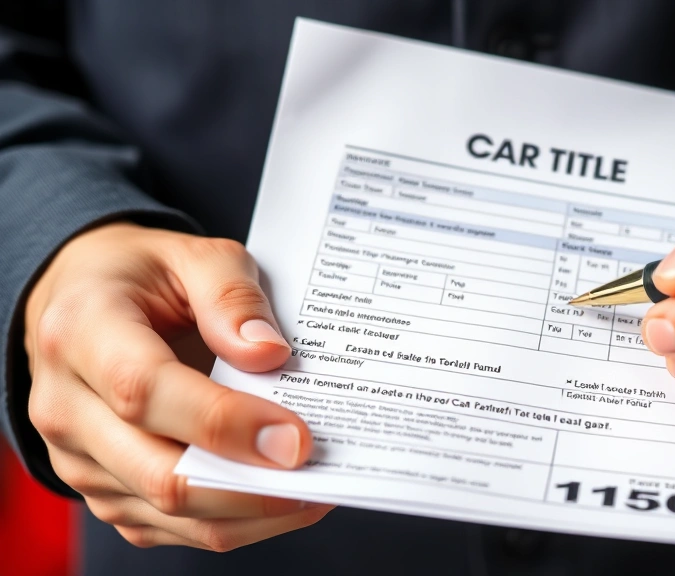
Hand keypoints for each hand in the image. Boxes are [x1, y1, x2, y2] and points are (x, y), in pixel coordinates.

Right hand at [24, 223, 332, 549]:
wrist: (78, 304)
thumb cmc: (141, 277)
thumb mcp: (192, 253)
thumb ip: (232, 296)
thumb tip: (269, 355)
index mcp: (81, 331)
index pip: (145, 391)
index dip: (224, 422)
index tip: (294, 437)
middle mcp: (66, 406)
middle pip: (159, 472)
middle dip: (251, 483)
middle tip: (322, 472)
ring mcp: (79, 459)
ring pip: (170, 514)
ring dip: (253, 511)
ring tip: (319, 487)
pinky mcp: (105, 492)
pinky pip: (172, 528)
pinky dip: (235, 520)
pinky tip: (284, 495)